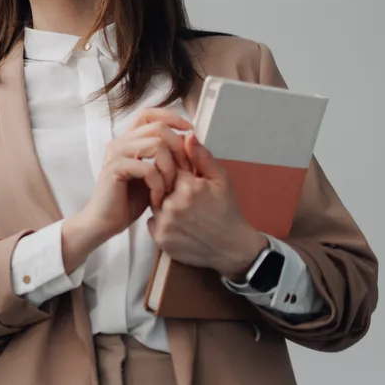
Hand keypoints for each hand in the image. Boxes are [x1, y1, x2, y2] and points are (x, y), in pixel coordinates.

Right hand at [62, 109, 191, 269]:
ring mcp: (116, 153)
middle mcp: (121, 142)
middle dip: (179, 149)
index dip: (172, 117)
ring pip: (156, 144)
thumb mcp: (154, 175)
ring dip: (170, 167)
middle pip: (158, 127)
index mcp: (129, 140)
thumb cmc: (129, 200)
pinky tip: (157, 197)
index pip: (149, 114)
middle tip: (184, 172)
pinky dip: (159, 184)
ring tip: (169, 187)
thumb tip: (190, 142)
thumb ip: (166, 157)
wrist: (106, 220)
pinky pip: (148, 168)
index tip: (189, 131)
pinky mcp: (115, 168)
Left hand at [146, 135, 265, 278]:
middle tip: (187, 198)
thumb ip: (202, 157)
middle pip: (157, 185)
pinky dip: (161, 221)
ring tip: (185, 210)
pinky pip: (151, 222)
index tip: (186, 179)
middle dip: (169, 187)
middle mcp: (172, 205)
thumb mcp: (221, 180)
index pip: (167, 167)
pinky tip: (179, 223)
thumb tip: (187, 136)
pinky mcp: (160, 239)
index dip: (176, 171)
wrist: (232, 248)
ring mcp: (165, 223)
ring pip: (153, 203)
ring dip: (163, 203)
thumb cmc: (227, 212)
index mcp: (187, 187)